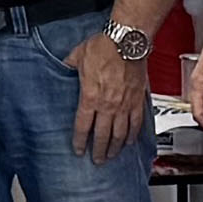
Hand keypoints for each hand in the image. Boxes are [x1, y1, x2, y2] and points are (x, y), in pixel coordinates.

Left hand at [72, 33, 152, 161]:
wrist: (127, 41)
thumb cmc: (104, 47)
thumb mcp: (78, 55)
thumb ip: (70, 64)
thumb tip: (65, 65)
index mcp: (90, 97)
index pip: (83, 127)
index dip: (80, 142)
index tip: (79, 150)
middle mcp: (107, 105)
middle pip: (102, 136)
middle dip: (99, 151)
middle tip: (97, 160)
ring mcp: (124, 105)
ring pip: (120, 134)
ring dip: (115, 147)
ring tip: (112, 155)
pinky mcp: (137, 100)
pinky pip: (136, 123)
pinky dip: (133, 135)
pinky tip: (130, 141)